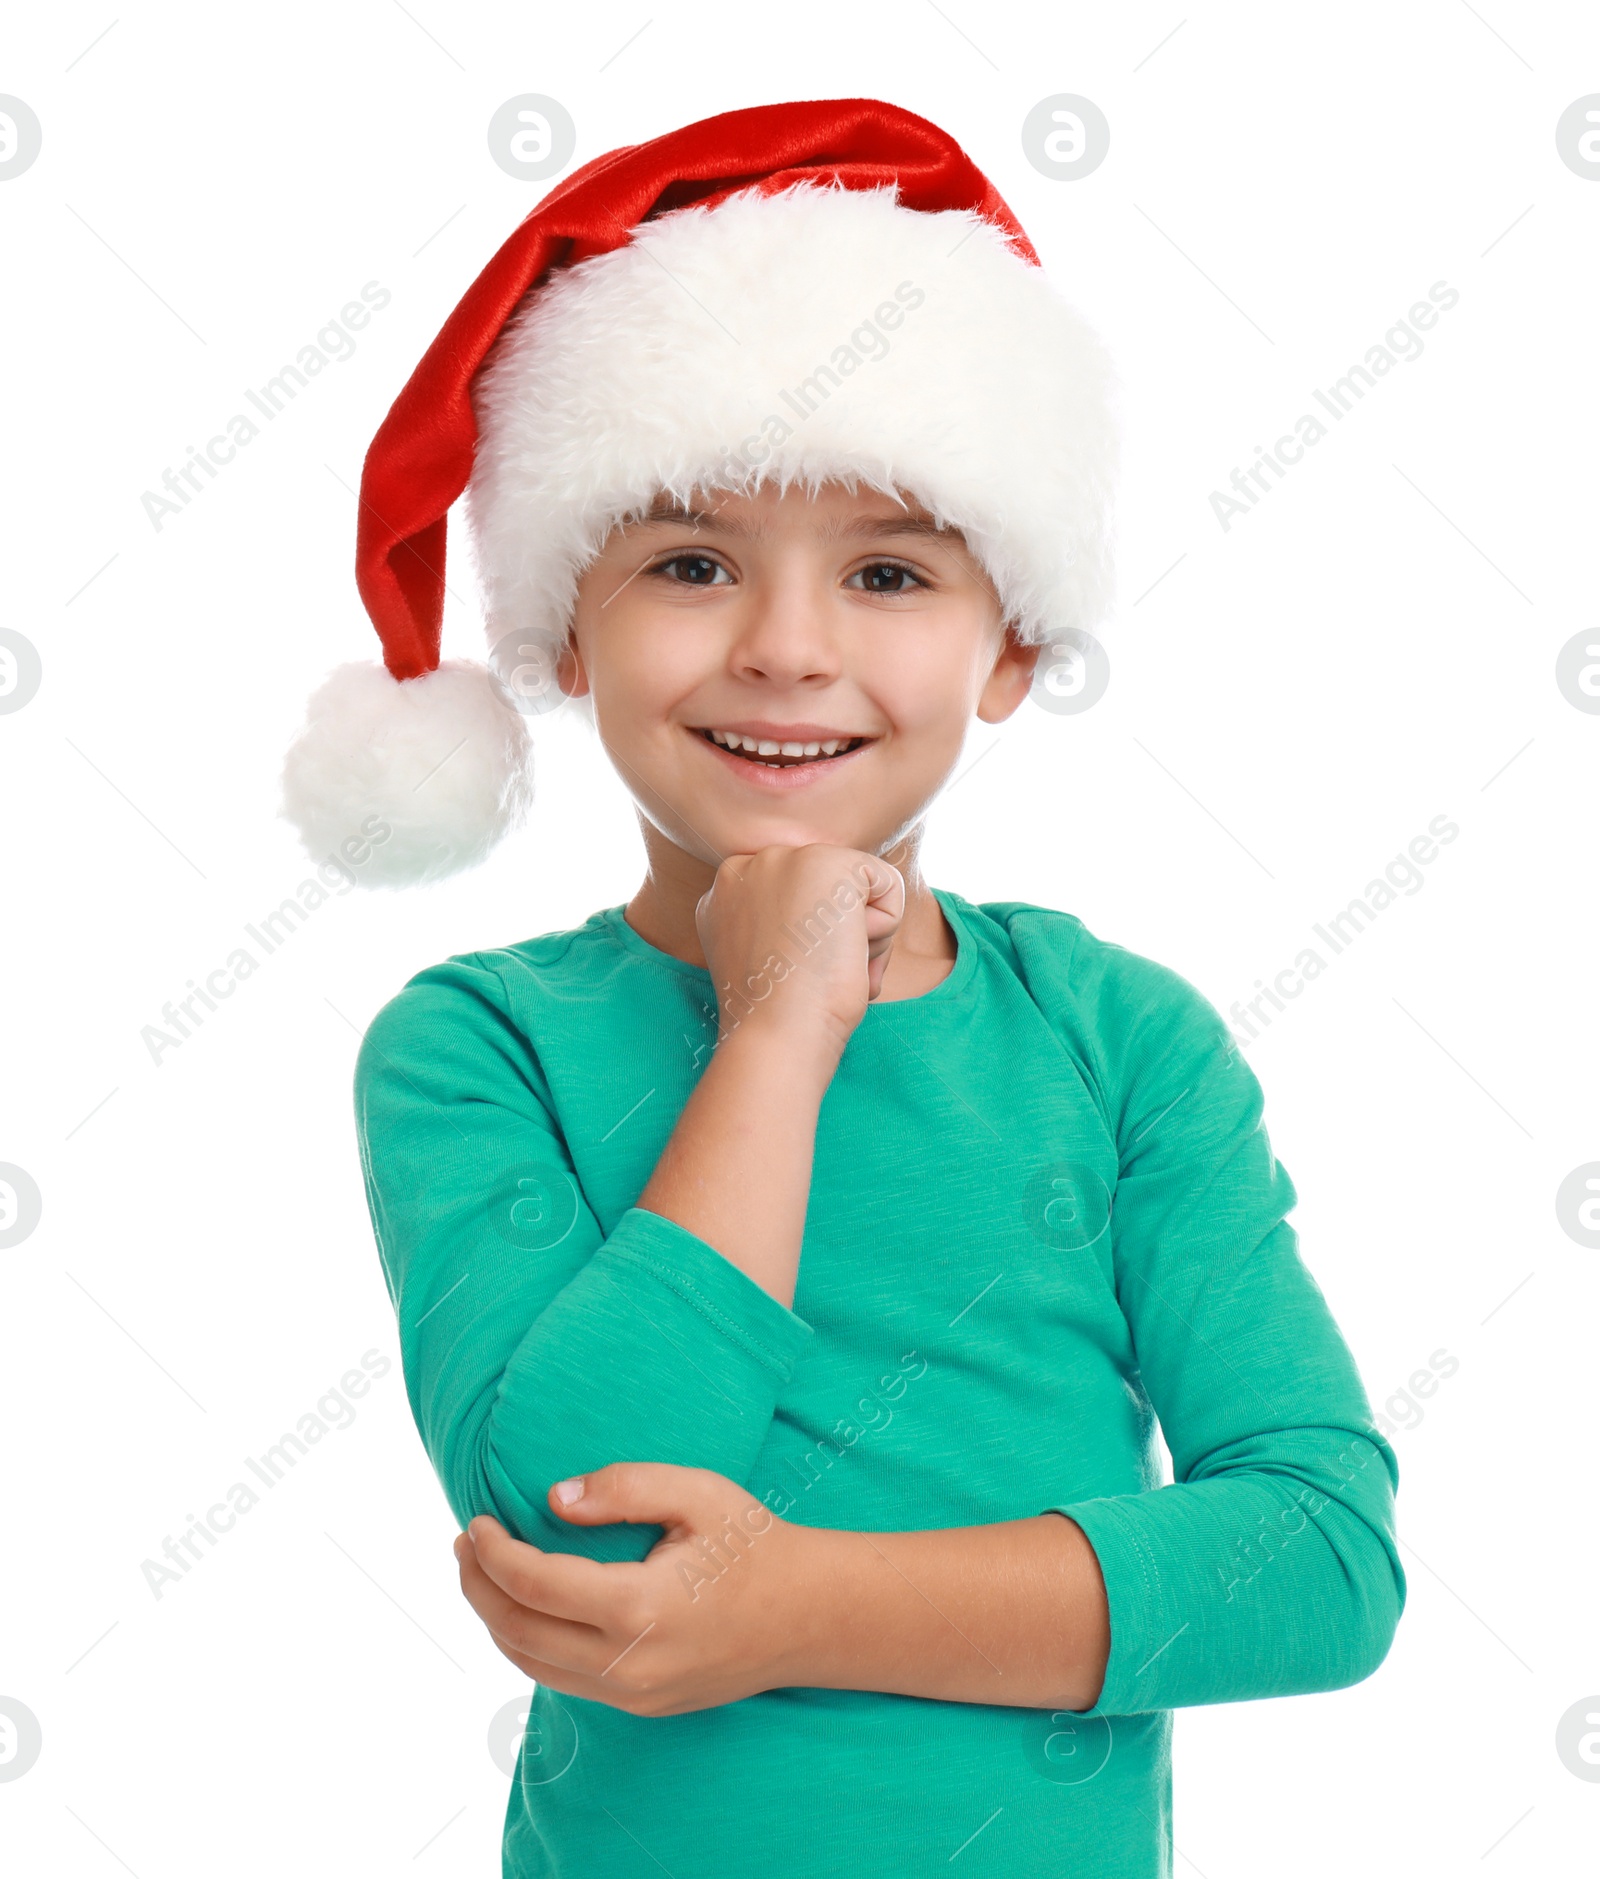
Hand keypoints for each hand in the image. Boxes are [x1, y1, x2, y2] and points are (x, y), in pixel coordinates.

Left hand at [452, 1463, 821, 1717]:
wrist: (810, 1615)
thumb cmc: (753, 1545)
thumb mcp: (698, 1493)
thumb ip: (624, 1486)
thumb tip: (554, 1500)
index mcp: (639, 1608)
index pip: (533, 1583)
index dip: (492, 1552)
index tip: (475, 1521)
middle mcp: (628, 1664)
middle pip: (518, 1631)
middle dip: (477, 1587)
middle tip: (464, 1545)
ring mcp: (634, 1694)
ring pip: (532, 1665)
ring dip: (496, 1619)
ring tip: (482, 1573)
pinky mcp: (642, 1706)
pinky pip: (563, 1679)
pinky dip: (530, 1643)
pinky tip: (528, 1607)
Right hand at [696, 843, 904, 1056]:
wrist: (777, 1032)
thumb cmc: (777, 1015)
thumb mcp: (763, 958)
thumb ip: (779, 925)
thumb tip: (835, 922)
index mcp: (727, 892)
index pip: (797, 896)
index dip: (811, 940)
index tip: (797, 975)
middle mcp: (748, 865)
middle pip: (828, 888)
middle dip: (837, 933)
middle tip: (817, 975)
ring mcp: (785, 857)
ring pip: (859, 888)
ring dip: (862, 934)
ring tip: (831, 966)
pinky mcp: (828, 861)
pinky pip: (888, 885)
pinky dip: (887, 927)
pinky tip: (849, 951)